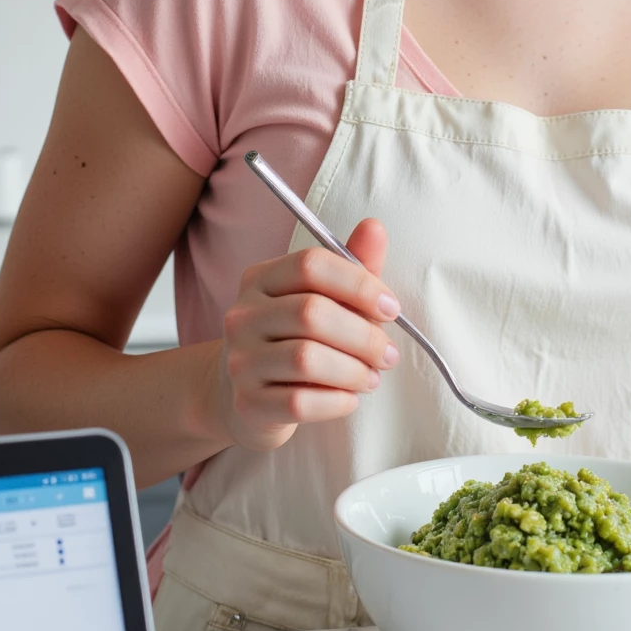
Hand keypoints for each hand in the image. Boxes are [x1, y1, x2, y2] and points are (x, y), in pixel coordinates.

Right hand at [215, 218, 399, 451]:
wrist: (247, 395)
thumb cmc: (296, 339)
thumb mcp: (324, 298)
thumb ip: (352, 266)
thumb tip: (375, 227)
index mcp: (261, 279)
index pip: (311, 265)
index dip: (359, 284)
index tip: (391, 308)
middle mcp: (243, 316)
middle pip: (311, 313)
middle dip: (364, 336)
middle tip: (388, 354)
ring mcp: (239, 361)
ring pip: (306, 360)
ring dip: (354, 371)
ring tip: (371, 376)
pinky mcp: (248, 403)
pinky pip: (300, 403)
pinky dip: (336, 401)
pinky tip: (349, 397)